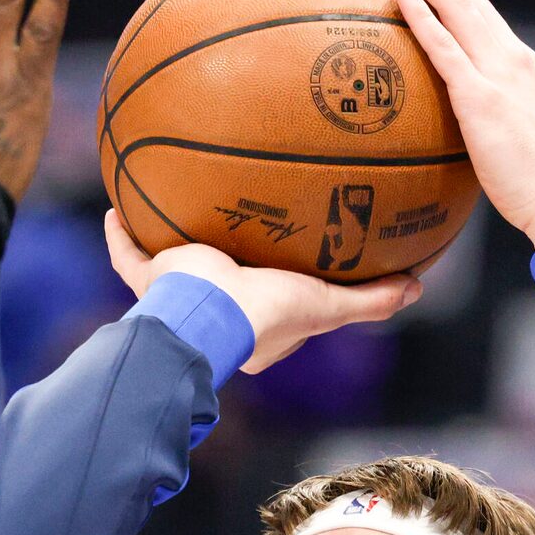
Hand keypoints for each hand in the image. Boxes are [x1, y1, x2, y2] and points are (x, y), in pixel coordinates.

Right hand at [104, 213, 420, 374]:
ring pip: (171, 272)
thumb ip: (371, 300)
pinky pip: (129, 258)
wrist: (210, 316)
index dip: (282, 289)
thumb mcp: (328, 307)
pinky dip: (121, 236)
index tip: (290, 266)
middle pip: (219, 284)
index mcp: (254, 327)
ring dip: (170, 248)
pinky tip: (116, 207)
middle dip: (224, 264)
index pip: (271, 307)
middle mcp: (214, 311)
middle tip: (235, 232)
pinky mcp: (152, 282)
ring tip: (174, 211)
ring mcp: (179, 297)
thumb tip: (418, 285)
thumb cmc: (268, 316)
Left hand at [382, 0, 534, 248]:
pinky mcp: (481, 98)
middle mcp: (511, 57)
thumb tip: (466, 129)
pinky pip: (444, 47)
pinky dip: (422, 14)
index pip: (480, 10)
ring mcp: (498, 73)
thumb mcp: (514, 140)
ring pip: (455, 6)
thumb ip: (491, 121)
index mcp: (519, 64)